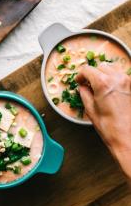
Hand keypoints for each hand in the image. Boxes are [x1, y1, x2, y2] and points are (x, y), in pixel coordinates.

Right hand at [76, 63, 130, 177]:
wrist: (128, 138)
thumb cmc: (110, 128)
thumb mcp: (90, 109)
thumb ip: (84, 93)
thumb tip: (83, 88)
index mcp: (103, 83)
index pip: (87, 69)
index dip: (80, 75)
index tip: (80, 81)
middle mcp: (117, 79)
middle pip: (100, 67)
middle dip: (93, 74)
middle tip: (88, 84)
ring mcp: (127, 82)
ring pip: (112, 69)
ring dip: (104, 75)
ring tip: (100, 87)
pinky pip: (122, 77)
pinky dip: (115, 80)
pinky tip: (111, 91)